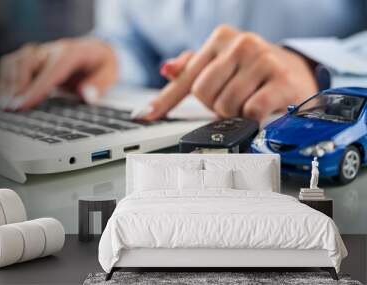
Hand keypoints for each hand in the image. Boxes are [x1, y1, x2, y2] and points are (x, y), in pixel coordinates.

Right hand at [0, 38, 117, 110]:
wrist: (97, 51)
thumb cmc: (102, 64)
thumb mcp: (110, 73)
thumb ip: (100, 84)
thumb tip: (87, 96)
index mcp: (71, 53)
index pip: (50, 70)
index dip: (35, 88)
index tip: (23, 104)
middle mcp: (51, 51)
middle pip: (26, 62)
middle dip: (16, 86)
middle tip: (10, 108)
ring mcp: (40, 55)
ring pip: (14, 62)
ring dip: (6, 83)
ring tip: (2, 105)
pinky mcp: (32, 62)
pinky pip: (11, 68)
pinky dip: (1, 81)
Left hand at [145, 25, 317, 121]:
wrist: (295, 73)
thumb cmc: (252, 73)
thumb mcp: (221, 66)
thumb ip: (193, 68)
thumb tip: (166, 69)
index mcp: (220, 38)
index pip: (186, 76)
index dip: (165, 100)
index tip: (146, 115)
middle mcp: (241, 43)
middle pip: (204, 93)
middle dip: (215, 106)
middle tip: (231, 101)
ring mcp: (262, 59)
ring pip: (226, 105)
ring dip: (235, 113)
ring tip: (247, 102)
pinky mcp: (281, 79)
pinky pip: (251, 111)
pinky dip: (252, 117)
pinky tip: (261, 108)